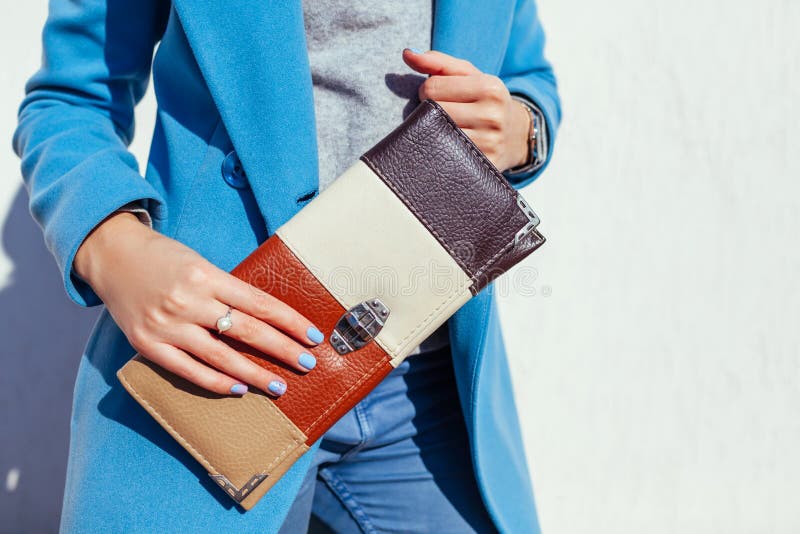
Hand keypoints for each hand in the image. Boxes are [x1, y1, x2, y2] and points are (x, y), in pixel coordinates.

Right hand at [74, 212, 323, 396]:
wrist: (112, 256)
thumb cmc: (165, 259)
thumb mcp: (201, 264)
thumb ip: (228, 290)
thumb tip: (267, 320)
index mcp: (206, 276)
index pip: (260, 303)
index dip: (290, 322)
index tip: (313, 336)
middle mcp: (188, 301)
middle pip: (247, 331)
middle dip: (282, 350)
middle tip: (307, 364)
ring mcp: (167, 325)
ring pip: (221, 357)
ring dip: (255, 374)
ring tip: (279, 385)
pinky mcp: (148, 345)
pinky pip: (188, 371)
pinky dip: (216, 383)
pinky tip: (240, 390)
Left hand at [403, 49, 530, 171]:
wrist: (516, 135)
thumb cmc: (485, 101)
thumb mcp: (469, 76)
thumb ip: (438, 62)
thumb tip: (406, 54)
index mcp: (490, 87)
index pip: (432, 87)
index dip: (427, 90)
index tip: (437, 96)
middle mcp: (492, 116)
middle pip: (433, 111)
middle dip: (429, 111)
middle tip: (439, 114)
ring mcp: (488, 144)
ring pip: (437, 136)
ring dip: (432, 132)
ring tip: (442, 129)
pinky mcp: (483, 165)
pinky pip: (446, 158)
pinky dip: (440, 151)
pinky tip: (447, 146)